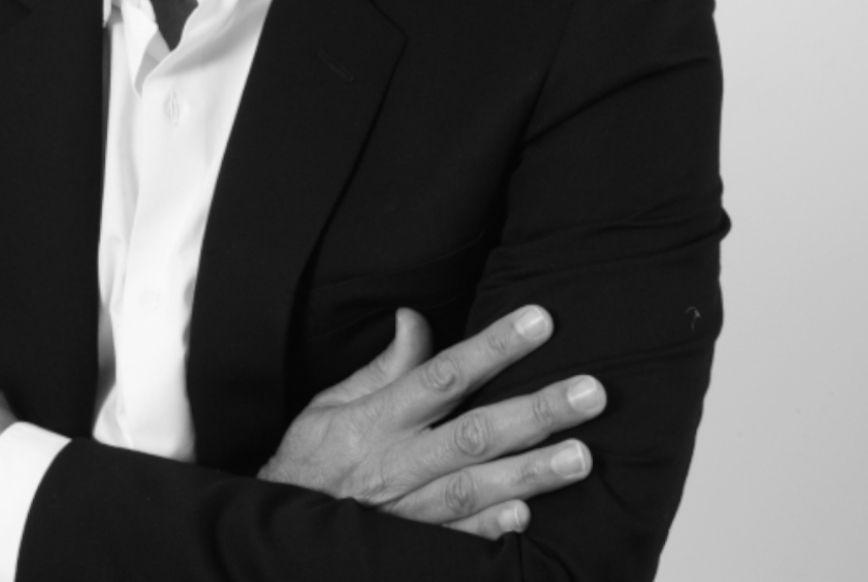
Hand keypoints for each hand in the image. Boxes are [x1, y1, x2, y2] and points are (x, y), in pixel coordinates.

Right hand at [258, 306, 604, 538]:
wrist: (277, 534)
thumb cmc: (310, 461)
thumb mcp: (331, 403)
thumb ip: (383, 367)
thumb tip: (414, 318)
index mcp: (379, 418)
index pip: (445, 373)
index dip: (493, 346)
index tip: (539, 321)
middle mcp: (399, 461)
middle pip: (477, 432)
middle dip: (536, 410)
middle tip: (591, 392)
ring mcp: (408, 510)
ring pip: (477, 488)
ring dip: (532, 473)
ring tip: (583, 456)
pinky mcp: (413, 550)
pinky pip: (457, 542)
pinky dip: (491, 530)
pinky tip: (529, 516)